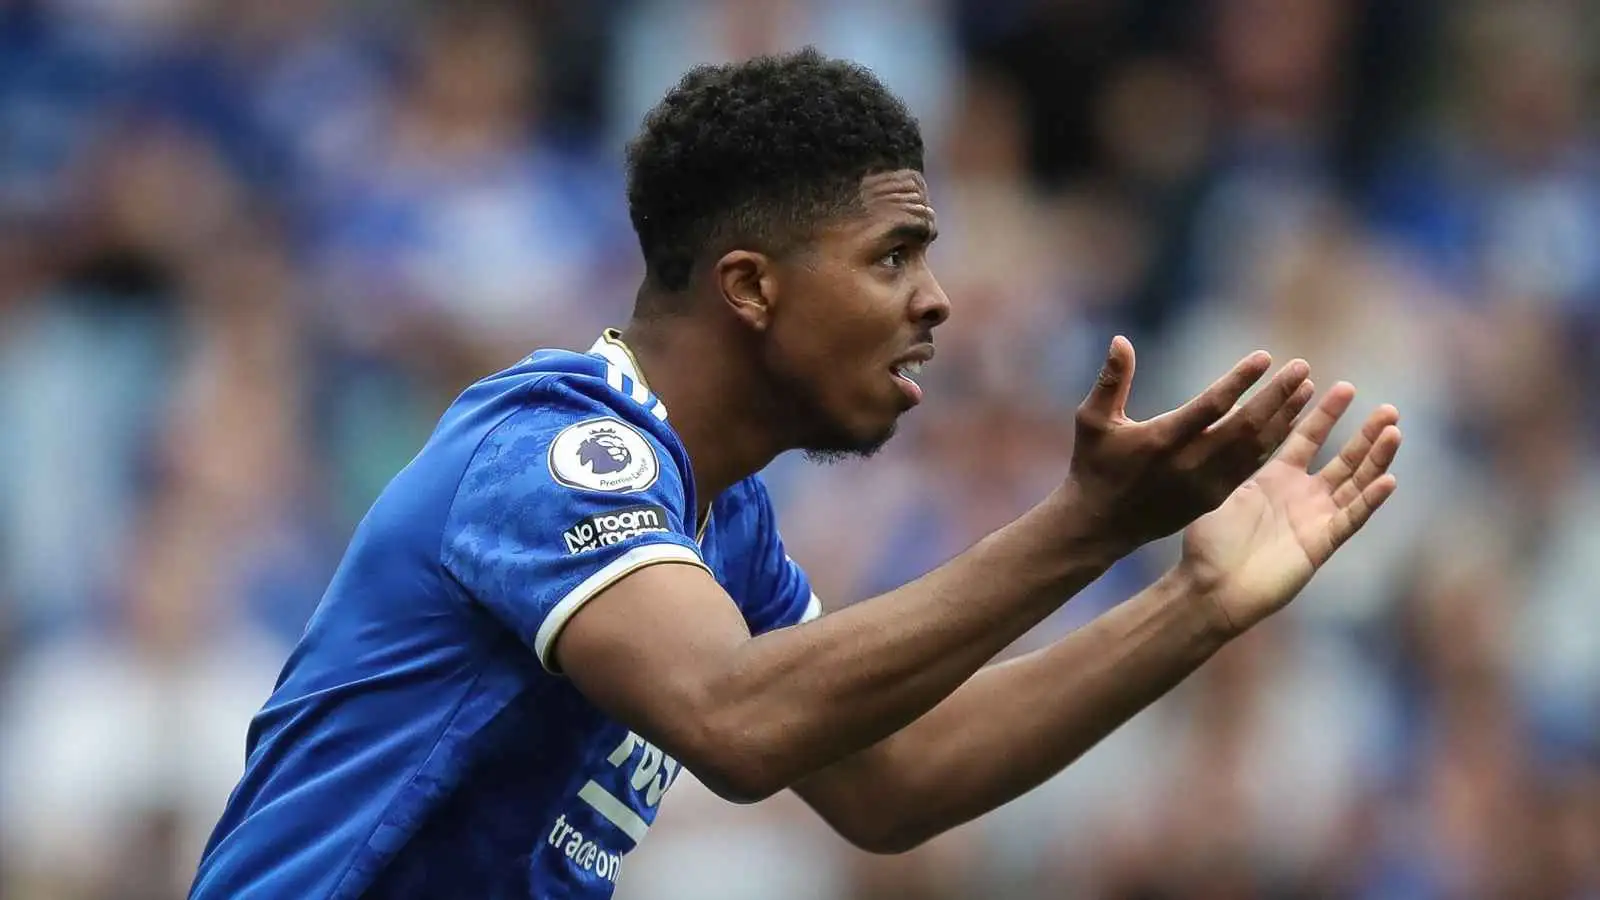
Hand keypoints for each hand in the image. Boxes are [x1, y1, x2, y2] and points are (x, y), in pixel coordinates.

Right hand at [1064, 335, 1315, 547]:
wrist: (1100, 525)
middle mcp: (1189, 464)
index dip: (1239, 381)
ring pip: (1255, 447)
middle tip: (1301, 367)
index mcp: (1161, 441)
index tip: (1265, 357)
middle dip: (1277, 396)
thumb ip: (1111, 380)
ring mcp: (1205, 484)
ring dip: (1283, 417)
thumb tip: (1121, 340)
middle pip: (1244, 426)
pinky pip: (1251, 466)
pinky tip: (1288, 420)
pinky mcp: (1213, 497)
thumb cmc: (1094, 465)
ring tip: (1305, 388)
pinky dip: (1272, 441)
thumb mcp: (1091, 421)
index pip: (1210, 406)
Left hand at [1178, 382, 1401, 637]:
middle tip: (1389, 409)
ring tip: (1394, 431)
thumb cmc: (1206, 544)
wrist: (1209, 588)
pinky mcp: (1320, 545)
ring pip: (1355, 484)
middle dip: (1366, 433)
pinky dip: (1369, 500)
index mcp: (1274, 478)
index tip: (1343, 386)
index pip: (1306, 438)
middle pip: (1343, 459)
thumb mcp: (1219, 490)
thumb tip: (1231, 420)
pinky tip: (1388, 479)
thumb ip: (1235, 459)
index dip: (1325, 414)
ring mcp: (1315, 519)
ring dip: (1376, 459)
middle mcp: (1300, 496)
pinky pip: (1350, 519)